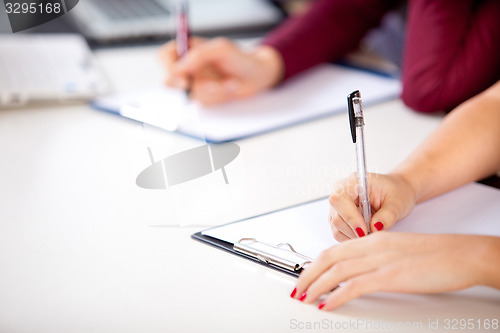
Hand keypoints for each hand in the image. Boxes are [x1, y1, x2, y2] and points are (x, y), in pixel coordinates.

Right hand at [159, 37, 283, 105]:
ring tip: (229, 83)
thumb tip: (178, 69)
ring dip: (212, 91)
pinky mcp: (204, 96)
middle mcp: (188, 67)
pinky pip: (203, 102)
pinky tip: (230, 89)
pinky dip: (219, 97)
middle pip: (171, 81)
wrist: (257, 76)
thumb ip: (198, 56)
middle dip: (193, 87)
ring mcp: (195, 83)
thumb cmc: (240, 58)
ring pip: (190, 94)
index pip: (165, 57)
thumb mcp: (220, 49)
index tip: (184, 80)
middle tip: (213, 87)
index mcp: (187, 49)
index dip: (169, 69)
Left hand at [291, 232, 496, 309]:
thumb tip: (360, 272)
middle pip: (329, 258)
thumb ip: (377, 257)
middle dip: (308, 274)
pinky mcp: (390, 276)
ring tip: (306, 297)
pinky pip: (355, 286)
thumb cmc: (436, 254)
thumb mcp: (398, 250)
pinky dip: (337, 295)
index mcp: (374, 238)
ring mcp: (380, 260)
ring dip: (317, 285)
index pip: (335, 249)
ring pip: (337, 271)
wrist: (461, 254)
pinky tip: (328, 304)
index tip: (306, 275)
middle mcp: (373, 245)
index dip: (316, 263)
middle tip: (297, 288)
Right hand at [328, 173, 416, 240]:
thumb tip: (375, 228)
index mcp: (353, 182)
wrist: (396, 193)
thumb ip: (387, 216)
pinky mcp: (339, 217)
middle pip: (336, 216)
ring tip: (371, 234)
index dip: (350, 217)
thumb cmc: (396, 192)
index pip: (340, 199)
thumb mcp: (398, 203)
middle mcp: (341, 193)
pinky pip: (339, 232)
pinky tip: (365, 234)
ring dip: (353, 235)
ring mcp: (338, 206)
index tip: (365, 231)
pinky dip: (351, 238)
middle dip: (354, 230)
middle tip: (372, 235)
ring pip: (336, 227)